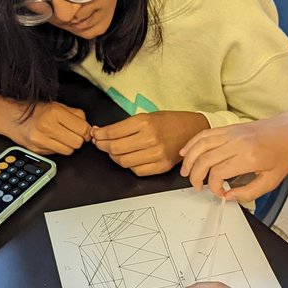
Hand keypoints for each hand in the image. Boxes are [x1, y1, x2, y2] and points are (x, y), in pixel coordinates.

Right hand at [6, 101, 90, 154]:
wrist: (13, 118)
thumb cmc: (37, 111)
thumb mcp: (58, 106)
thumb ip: (76, 115)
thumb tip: (89, 128)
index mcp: (55, 112)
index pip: (83, 129)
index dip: (86, 132)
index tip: (83, 131)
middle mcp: (47, 126)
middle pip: (77, 142)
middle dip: (78, 139)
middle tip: (72, 134)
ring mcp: (41, 140)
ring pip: (68, 151)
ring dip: (68, 146)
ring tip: (62, 138)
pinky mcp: (37, 150)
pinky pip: (57, 154)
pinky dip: (58, 149)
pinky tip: (52, 141)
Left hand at [90, 111, 207, 175]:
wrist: (192, 131)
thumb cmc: (168, 122)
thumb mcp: (146, 116)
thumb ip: (124, 126)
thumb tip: (100, 132)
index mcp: (145, 122)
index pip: (113, 132)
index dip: (99, 135)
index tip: (95, 135)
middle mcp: (150, 139)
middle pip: (115, 149)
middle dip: (102, 146)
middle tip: (100, 143)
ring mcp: (156, 154)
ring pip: (123, 161)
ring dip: (114, 157)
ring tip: (114, 151)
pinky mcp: (161, 166)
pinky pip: (136, 170)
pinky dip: (129, 165)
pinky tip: (130, 157)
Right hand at [178, 111, 287, 200]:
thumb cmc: (284, 154)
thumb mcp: (271, 181)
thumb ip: (249, 193)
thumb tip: (229, 196)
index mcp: (248, 158)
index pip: (218, 173)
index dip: (213, 187)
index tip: (219, 193)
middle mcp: (237, 143)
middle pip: (205, 160)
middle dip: (196, 176)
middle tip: (197, 187)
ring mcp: (231, 133)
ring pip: (200, 145)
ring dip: (189, 160)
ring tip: (185, 172)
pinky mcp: (229, 128)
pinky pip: (205, 134)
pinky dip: (192, 143)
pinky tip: (186, 152)